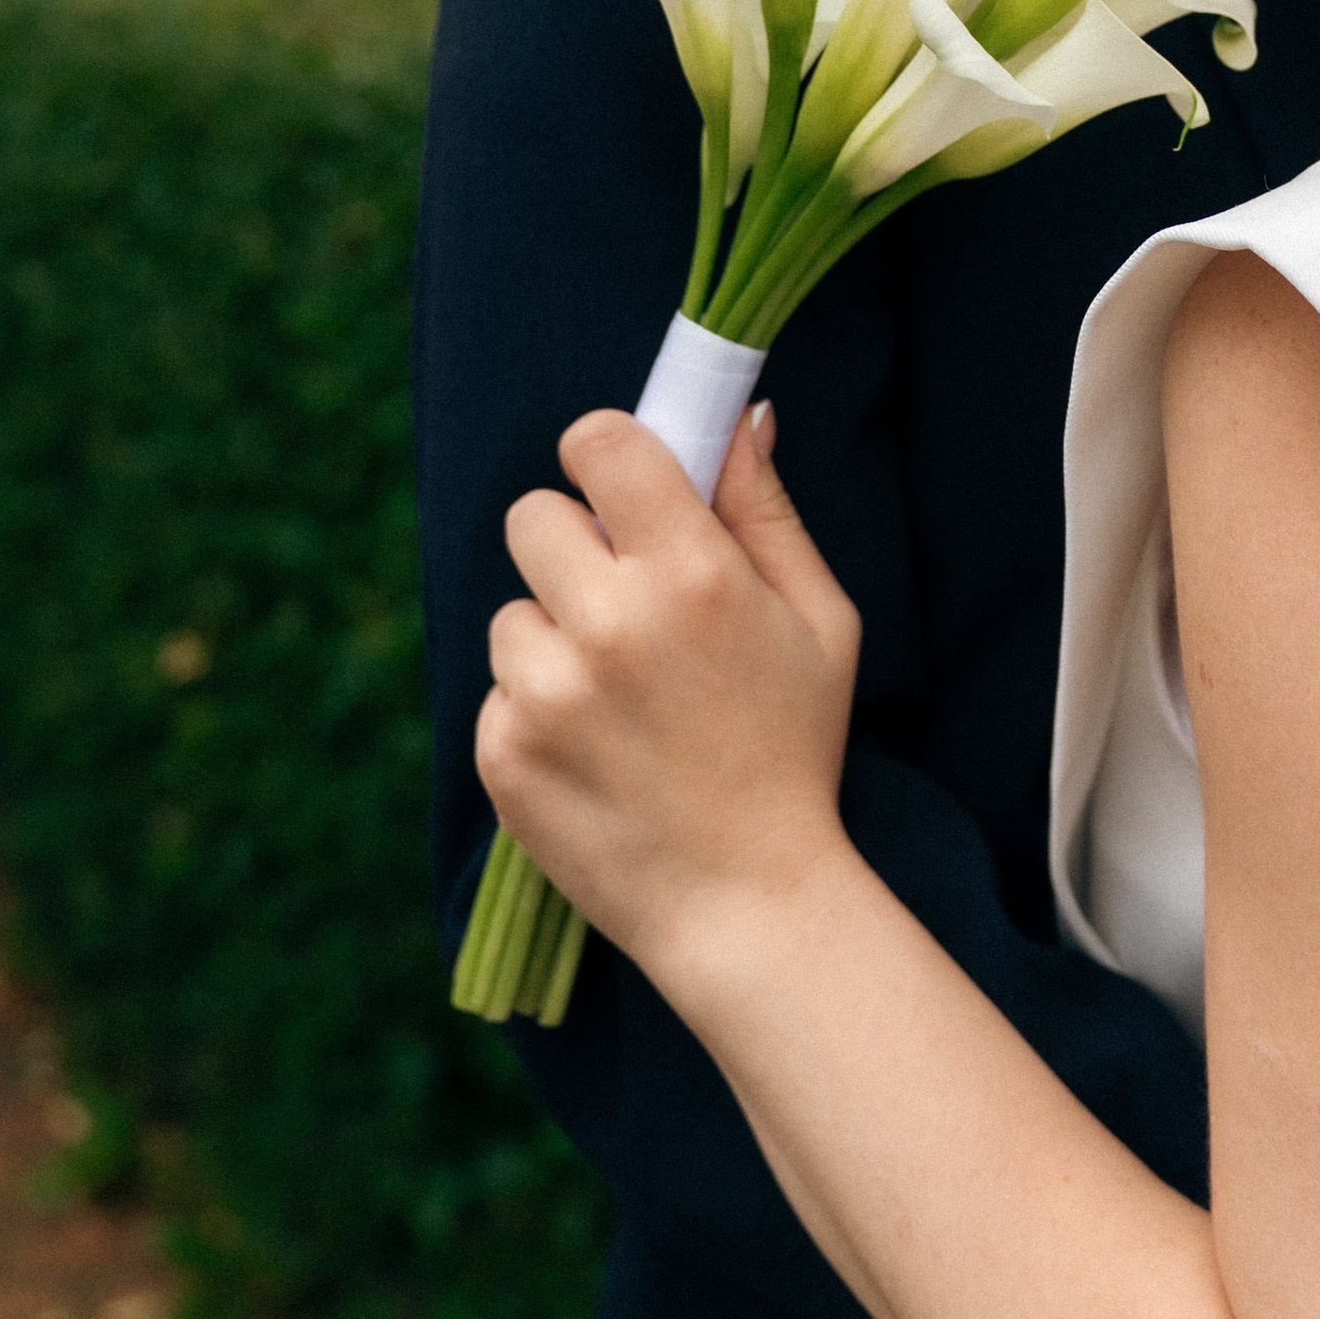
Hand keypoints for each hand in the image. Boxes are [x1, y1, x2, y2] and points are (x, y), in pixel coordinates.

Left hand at [477, 401, 861, 986]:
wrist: (748, 902)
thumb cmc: (796, 751)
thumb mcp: (822, 621)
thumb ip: (768, 510)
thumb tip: (739, 416)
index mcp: (691, 572)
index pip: (597, 442)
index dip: (606, 458)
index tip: (623, 495)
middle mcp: (608, 622)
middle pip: (533, 514)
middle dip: (573, 546)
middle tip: (623, 603)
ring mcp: (545, 693)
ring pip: (511, 610)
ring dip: (553, 638)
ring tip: (619, 700)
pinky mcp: (502, 753)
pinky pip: (497, 690)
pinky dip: (534, 712)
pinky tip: (596, 753)